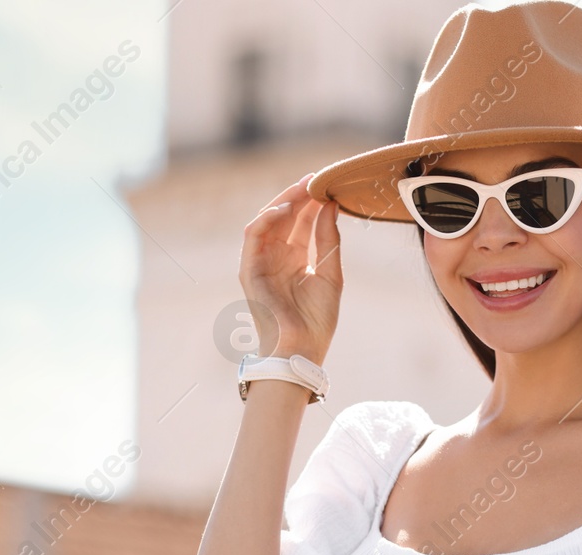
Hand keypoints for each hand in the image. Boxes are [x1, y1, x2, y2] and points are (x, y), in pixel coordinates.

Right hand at [238, 174, 342, 364]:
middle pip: (285, 217)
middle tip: (316, 178)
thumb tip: (330, 205)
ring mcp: (262, 262)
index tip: (328, 184)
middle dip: (299, 196)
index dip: (313, 202)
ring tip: (304, 187)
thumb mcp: (332, 274)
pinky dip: (267, 219)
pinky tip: (286, 208)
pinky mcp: (249, 269)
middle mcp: (278, 257)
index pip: (302, 222)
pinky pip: (253, 236)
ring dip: (284, 201)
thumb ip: (329, 240)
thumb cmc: (318, 320)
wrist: (302, 349)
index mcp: (297, 259)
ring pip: (268, 221)